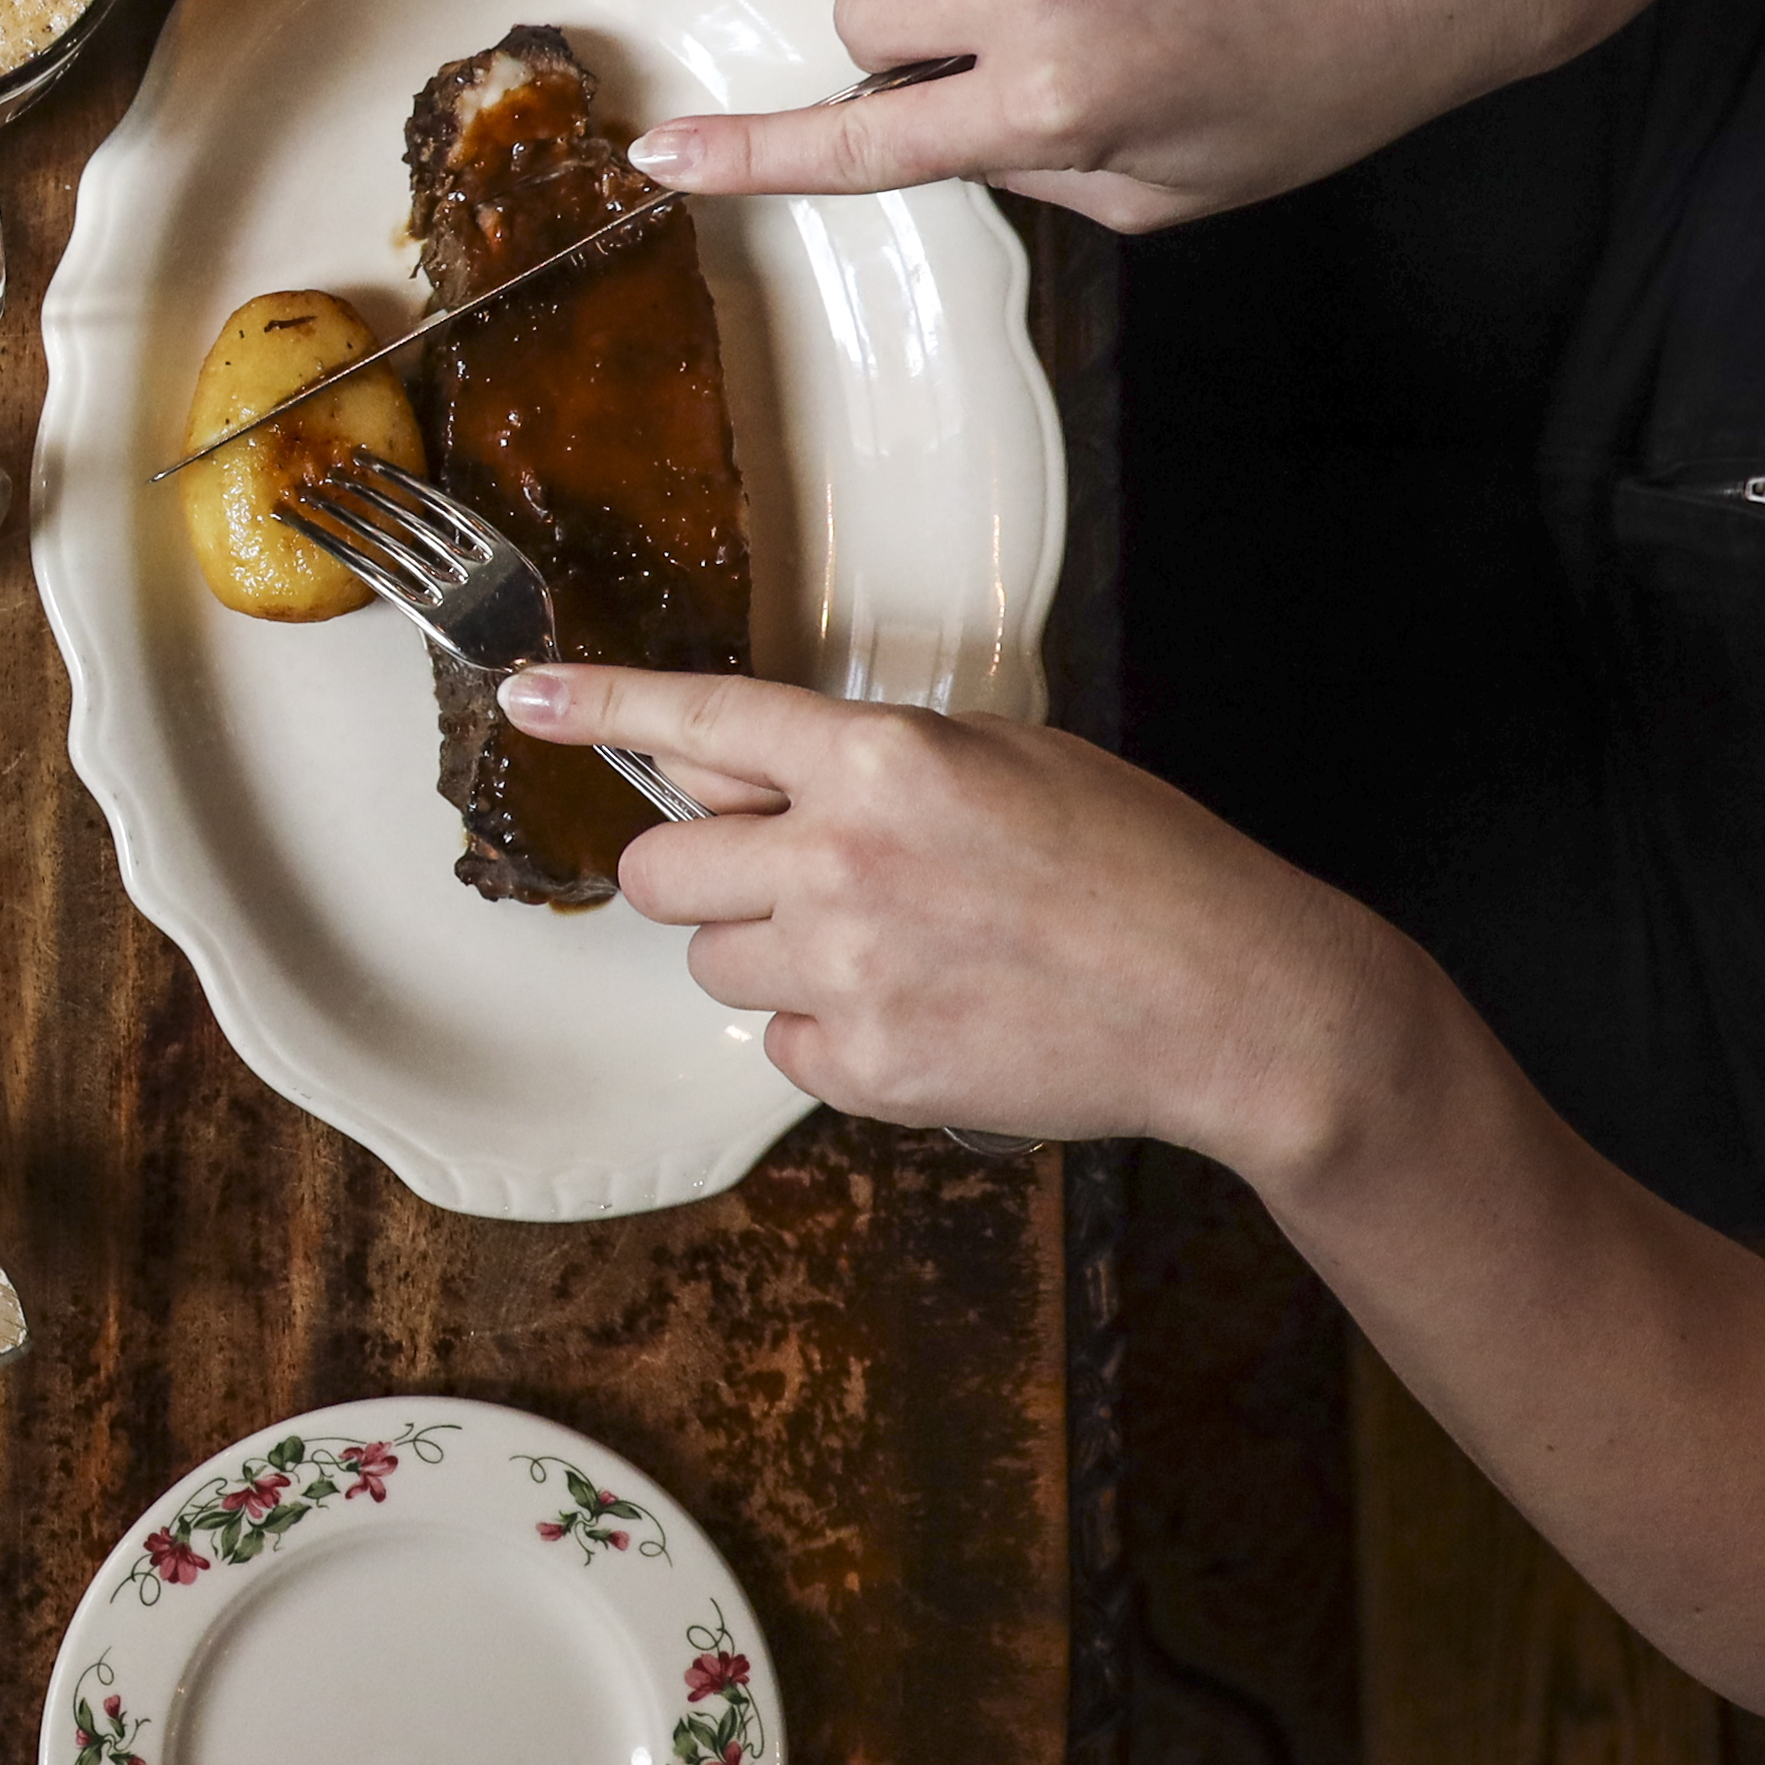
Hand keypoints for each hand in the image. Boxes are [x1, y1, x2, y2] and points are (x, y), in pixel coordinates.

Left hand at [501, 662, 1422, 1166]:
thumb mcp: (1003, 756)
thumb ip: (858, 756)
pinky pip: (775, 1041)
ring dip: (765, 953)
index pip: (699, 720)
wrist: (1237, 1003)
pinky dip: (823, 1030)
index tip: (526, 698)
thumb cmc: (1140, 867)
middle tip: (790, 881)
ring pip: (707, 962)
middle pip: (661, 870)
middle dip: (703, 875)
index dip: (597, 705)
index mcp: (882, 761)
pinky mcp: (865, 1066)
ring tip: (888, 949)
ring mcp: (847, 969)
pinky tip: (919, 1008)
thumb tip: (733, 760)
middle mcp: (843, 859)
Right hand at [614, 0, 1599, 231]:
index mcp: (1055, 102)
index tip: (661, 159)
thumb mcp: (1176, 186)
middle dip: (903, 41)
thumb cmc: (1325, 89)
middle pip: (869, 9)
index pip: (865, 138)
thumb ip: (1036, 165)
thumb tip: (943, 120)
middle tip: (1003, 63)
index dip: (753, 155)